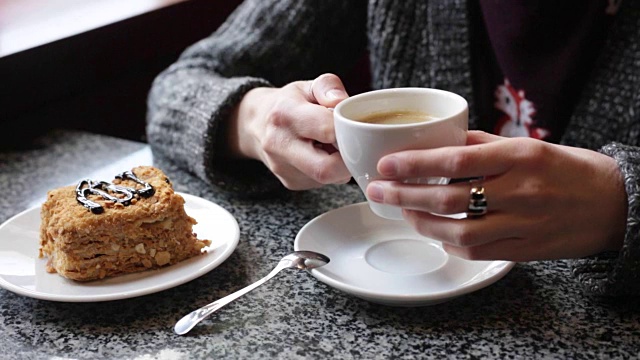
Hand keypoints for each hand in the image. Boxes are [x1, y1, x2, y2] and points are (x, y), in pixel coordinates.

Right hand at [226, 73, 351, 189]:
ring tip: (332, 146)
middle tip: (352, 145)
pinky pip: (322, 183)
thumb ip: (328, 87)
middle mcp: (279, 144)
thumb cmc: (289, 103)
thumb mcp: (307, 86)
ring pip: (328, 178)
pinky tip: (322, 155)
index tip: (353, 126)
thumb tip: (342, 102)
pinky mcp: (290, 182)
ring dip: (340, 166)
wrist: (257, 124)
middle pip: (326, 169)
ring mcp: (283, 168)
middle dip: (348, 160)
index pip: (327, 130)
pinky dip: (331, 172)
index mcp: (286, 113)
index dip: (349, 131)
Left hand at [365, 131, 627, 260]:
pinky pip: (477, 252)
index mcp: (520, 157)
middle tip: (377, 192)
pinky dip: (450, 243)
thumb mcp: (530, 145)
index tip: (385, 165)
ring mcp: (523, 226)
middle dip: (404, 196)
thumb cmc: (569, 169)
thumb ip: (484, 146)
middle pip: (448, 200)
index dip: (414, 165)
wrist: (615, 205)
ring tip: (403, 213)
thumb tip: (441, 144)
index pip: (455, 161)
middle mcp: (521, 192)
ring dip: (422, 224)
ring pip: (459, 233)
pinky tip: (436, 233)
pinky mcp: (525, 251)